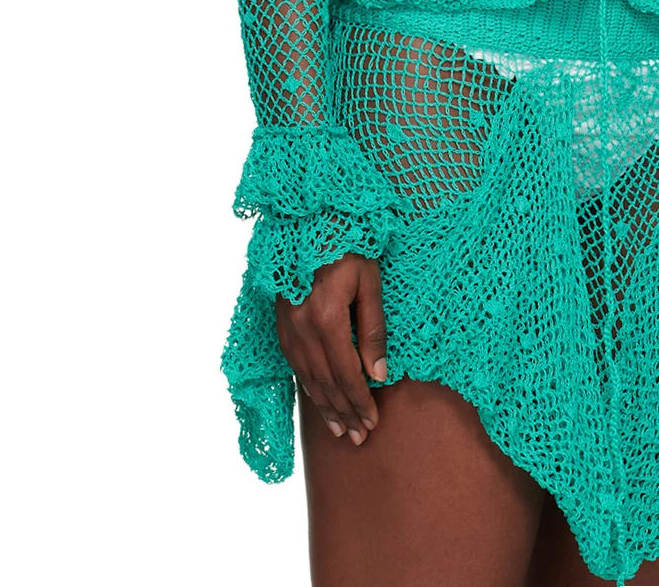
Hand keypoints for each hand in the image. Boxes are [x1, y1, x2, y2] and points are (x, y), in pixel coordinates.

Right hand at [275, 252, 387, 444]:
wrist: (310, 219)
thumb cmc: (349, 246)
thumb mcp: (370, 283)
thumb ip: (374, 330)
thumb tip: (378, 374)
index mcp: (327, 317)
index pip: (346, 374)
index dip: (360, 402)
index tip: (373, 423)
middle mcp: (302, 328)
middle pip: (325, 383)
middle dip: (345, 413)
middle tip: (360, 437)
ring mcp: (287, 326)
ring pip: (307, 378)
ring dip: (324, 407)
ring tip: (341, 430)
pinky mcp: (281, 321)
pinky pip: (294, 364)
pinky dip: (307, 386)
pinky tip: (317, 399)